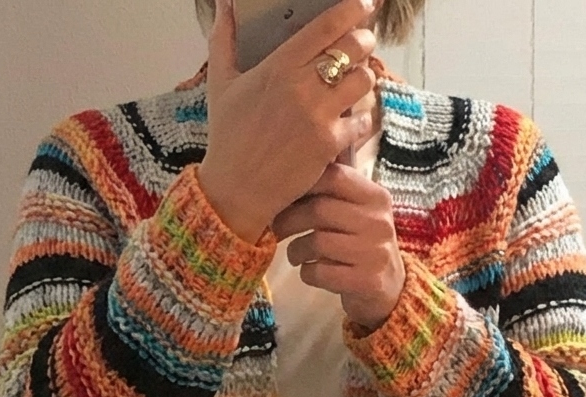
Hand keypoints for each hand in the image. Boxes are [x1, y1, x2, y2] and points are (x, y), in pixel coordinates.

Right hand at [197, 0, 378, 244]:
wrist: (236, 189)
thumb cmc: (228, 137)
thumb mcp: (220, 83)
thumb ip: (224, 37)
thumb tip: (223, 4)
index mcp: (278, 66)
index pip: (328, 26)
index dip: (353, 9)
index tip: (364, 3)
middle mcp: (302, 88)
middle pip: (354, 48)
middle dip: (364, 41)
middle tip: (362, 44)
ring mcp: (319, 117)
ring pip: (363, 82)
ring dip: (363, 78)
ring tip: (355, 82)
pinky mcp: (330, 145)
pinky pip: (362, 121)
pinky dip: (361, 119)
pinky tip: (350, 120)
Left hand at [271, 162, 405, 330]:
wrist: (390, 288)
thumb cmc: (361, 244)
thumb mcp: (358, 212)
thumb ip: (333, 193)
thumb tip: (286, 176)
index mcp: (375, 197)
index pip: (335, 175)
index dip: (303, 184)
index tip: (285, 196)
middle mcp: (378, 221)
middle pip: (319, 210)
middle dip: (289, 220)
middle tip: (277, 229)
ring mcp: (374, 253)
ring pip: (317, 242)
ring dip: (296, 250)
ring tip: (295, 254)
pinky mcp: (366, 281)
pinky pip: (320, 273)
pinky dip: (307, 273)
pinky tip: (310, 271)